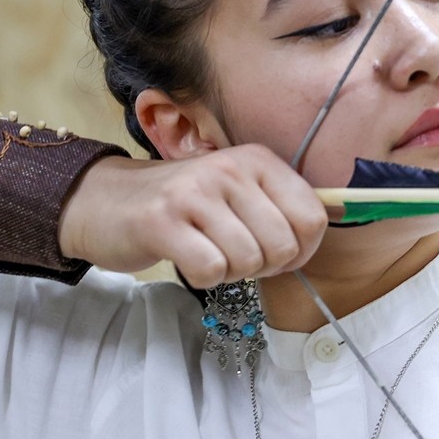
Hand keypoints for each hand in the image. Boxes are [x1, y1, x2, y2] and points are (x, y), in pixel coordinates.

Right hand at [58, 144, 326, 286]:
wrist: (106, 201)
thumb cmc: (184, 205)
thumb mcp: (239, 192)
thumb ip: (281, 206)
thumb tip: (331, 220)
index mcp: (257, 160)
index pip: (312, 216)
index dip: (302, 250)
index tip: (278, 254)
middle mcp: (229, 169)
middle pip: (283, 245)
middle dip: (265, 266)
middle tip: (236, 256)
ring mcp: (195, 193)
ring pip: (248, 260)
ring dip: (232, 272)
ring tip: (209, 253)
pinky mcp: (162, 221)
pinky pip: (211, 269)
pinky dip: (204, 277)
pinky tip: (188, 259)